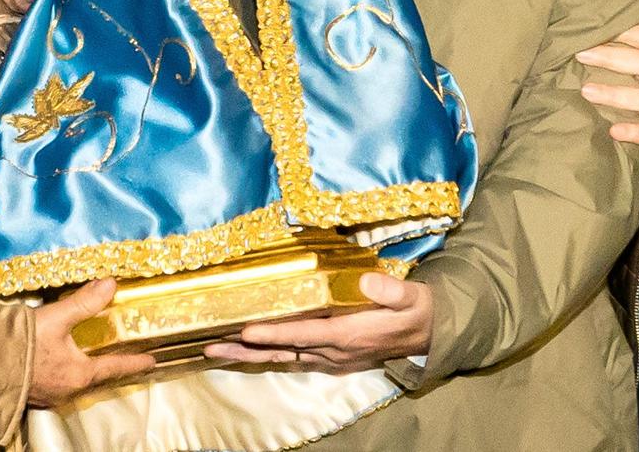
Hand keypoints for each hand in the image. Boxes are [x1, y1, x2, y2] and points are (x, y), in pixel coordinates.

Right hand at [28, 280, 155, 406]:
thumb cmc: (21, 344)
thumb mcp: (56, 317)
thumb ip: (84, 301)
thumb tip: (110, 283)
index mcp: (79, 374)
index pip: (115, 367)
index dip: (135, 363)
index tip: (152, 362)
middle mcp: (67, 389)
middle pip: (96, 377)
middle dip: (109, 367)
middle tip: (123, 359)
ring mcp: (48, 395)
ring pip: (75, 382)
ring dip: (84, 370)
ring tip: (91, 359)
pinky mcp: (31, 393)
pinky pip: (56, 384)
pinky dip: (63, 373)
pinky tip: (57, 365)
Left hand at [201, 273, 432, 373]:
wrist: (428, 336)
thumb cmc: (417, 311)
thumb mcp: (412, 298)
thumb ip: (391, 290)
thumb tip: (368, 281)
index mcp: (349, 335)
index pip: (304, 335)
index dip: (274, 333)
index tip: (245, 330)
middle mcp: (333, 351)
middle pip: (282, 351)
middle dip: (245, 349)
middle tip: (209, 344)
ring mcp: (330, 357)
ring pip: (281, 357)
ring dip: (248, 354)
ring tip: (215, 349)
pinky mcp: (329, 355)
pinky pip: (290, 357)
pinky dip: (265, 353)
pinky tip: (246, 349)